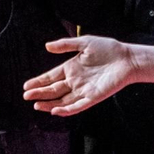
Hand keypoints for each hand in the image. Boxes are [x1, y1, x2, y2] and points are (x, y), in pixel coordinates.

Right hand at [23, 36, 153, 115]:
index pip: (51, 77)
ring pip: (62, 101)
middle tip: (26, 96)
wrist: (127, 58)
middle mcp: (75, 81)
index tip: (26, 86)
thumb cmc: (108, 49)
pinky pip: (77, 106)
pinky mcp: (93, 98)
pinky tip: (55, 110)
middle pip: (54, 90)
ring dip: (49, 104)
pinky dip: (66, 109)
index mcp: (71, 68)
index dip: (38, 82)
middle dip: (40, 93)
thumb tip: (47, 46)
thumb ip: (66, 45)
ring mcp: (83, 91)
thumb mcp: (84, 43)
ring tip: (36, 104)